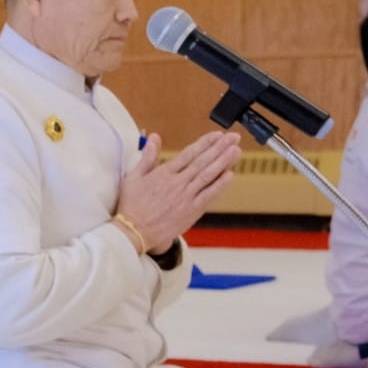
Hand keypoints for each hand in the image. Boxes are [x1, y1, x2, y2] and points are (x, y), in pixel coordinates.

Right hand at [115, 130, 239, 254]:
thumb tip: (154, 138)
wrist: (133, 232)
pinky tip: (230, 174)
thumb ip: (147, 157)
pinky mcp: (191, 211)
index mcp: (163, 174)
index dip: (204, 143)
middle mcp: (177, 183)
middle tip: (233, 138)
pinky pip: (209, 195)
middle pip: (202, 162)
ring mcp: (186, 197)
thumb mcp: (133, 177)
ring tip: (235, 150)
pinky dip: (220, 185)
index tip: (217, 135)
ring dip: (223, 162)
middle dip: (219, 148)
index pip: (189, 154)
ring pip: (208, 176)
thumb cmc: (131, 206)